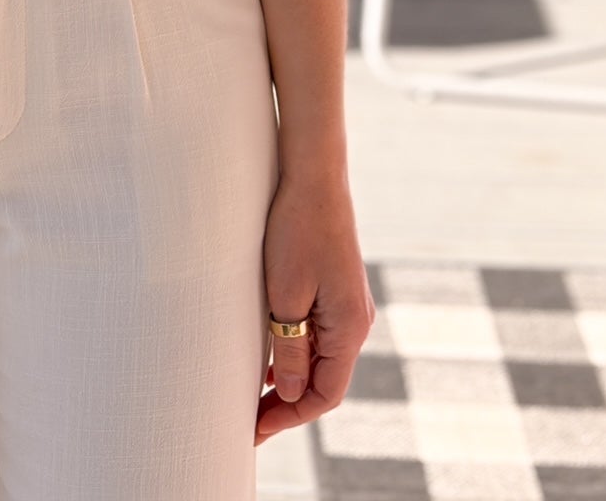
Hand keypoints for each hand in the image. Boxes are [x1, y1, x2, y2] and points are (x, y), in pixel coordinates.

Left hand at [254, 173, 375, 445]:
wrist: (313, 177)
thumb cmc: (297, 231)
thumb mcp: (285, 296)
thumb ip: (290, 348)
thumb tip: (290, 394)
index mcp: (349, 328)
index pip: (325, 394)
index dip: (290, 416)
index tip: (256, 429)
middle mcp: (355, 322)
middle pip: (325, 381)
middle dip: (289, 405)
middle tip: (250, 422)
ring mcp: (348, 305)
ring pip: (322, 359)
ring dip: (292, 379)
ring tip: (254, 396)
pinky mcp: (336, 289)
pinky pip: (319, 335)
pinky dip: (296, 353)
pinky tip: (271, 357)